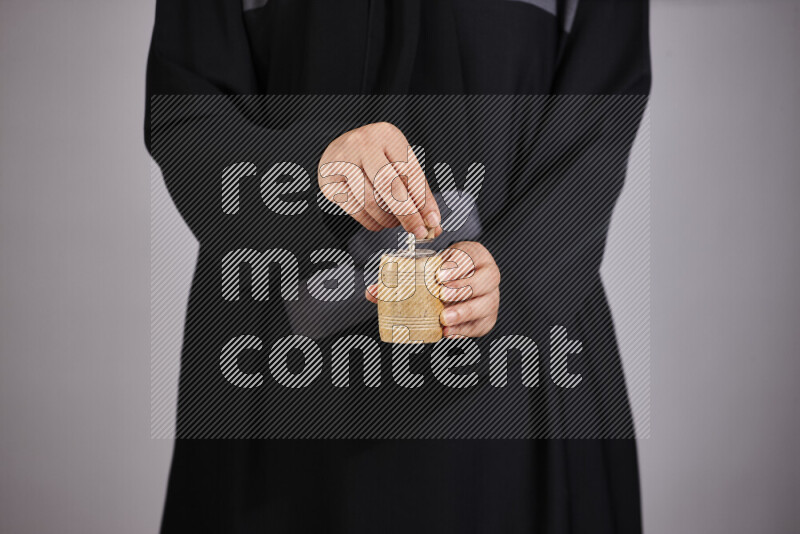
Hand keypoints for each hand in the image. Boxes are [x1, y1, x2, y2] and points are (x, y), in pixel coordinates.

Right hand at [318, 122, 441, 238]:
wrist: (340, 150)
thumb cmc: (376, 158)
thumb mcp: (398, 163)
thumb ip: (416, 190)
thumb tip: (432, 223)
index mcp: (387, 135)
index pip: (410, 172)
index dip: (423, 200)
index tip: (433, 221)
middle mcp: (363, 143)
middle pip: (389, 185)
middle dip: (407, 214)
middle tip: (417, 231)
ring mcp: (342, 161)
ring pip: (370, 201)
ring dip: (388, 219)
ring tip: (395, 222)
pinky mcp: (329, 181)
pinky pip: (355, 209)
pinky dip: (371, 222)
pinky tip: (378, 221)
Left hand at [366, 241, 500, 338]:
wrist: (458, 286)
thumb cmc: (441, 275)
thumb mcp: (427, 268)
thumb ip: (401, 278)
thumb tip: (372, 292)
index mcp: (474, 255)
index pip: (470, 256)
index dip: (456, 266)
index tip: (439, 275)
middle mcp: (488, 274)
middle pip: (484, 280)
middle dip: (462, 288)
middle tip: (441, 295)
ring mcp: (491, 297)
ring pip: (486, 304)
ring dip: (465, 312)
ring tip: (445, 319)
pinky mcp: (488, 318)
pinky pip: (481, 325)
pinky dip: (465, 331)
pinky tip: (450, 333)